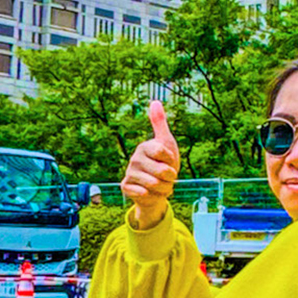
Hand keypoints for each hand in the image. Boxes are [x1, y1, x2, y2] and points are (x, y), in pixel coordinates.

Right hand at [121, 100, 179, 229]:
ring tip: (160, 185)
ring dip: (164, 188)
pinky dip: (151, 195)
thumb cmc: (164, 164)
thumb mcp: (167, 143)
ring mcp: (129, 172)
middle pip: (162, 171)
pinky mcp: (126, 186)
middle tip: (166, 176)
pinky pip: (143, 193)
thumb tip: (154, 101)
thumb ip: (160, 123)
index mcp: (145, 146)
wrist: (157, 188)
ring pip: (155, 184)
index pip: (163, 152)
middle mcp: (135, 158)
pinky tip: (149, 192)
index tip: (170, 161)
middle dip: (170, 178)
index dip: (172, 160)